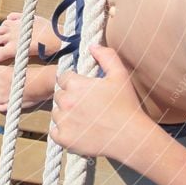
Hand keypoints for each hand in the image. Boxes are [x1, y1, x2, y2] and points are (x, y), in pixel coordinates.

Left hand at [50, 45, 160, 160]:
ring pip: (56, 113)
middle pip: (59, 95)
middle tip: (87, 106)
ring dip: (66, 114)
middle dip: (69, 98)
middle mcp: (66, 102)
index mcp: (76, 85)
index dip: (74, 83)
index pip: (64, 78)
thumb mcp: (120, 76)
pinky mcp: (63, 139)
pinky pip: (55, 132)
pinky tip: (79, 131)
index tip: (85, 91)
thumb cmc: (127, 106)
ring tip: (85, 119)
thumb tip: (93, 45)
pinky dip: (63, 132)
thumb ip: (106, 56)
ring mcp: (63, 121)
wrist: (130, 138)